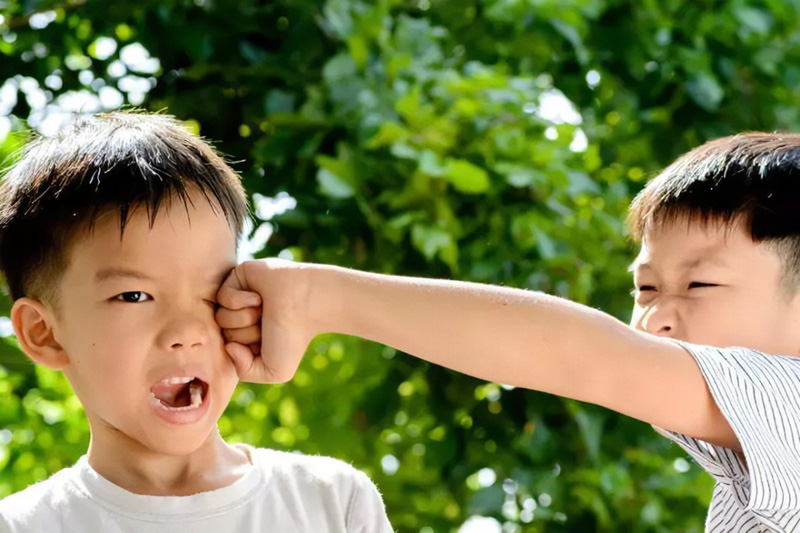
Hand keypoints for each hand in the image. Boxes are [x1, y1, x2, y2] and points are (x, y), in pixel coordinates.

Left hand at [214, 258, 321, 383]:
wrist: (307, 305)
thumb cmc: (295, 337)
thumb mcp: (273, 370)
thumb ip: (244, 371)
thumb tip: (227, 347)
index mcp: (247, 336)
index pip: (226, 350)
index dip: (245, 351)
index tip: (265, 343)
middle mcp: (241, 316)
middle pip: (222, 334)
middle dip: (246, 334)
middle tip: (268, 324)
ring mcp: (238, 295)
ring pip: (220, 316)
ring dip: (245, 318)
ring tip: (265, 310)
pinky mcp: (237, 276)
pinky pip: (221, 296)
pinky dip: (240, 300)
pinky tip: (259, 298)